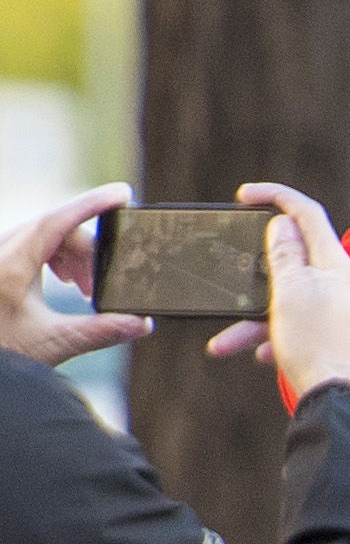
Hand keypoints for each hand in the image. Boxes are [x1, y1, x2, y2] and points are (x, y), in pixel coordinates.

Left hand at [0, 182, 145, 367]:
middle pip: (58, 228)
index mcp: (12, 263)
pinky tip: (67, 283)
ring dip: (74, 257)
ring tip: (85, 290)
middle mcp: (3, 250)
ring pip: (47, 236)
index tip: (123, 194)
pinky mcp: (2, 261)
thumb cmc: (4, 349)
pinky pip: (35, 244)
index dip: (94, 204)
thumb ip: (100, 331)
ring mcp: (1, 253)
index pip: (60, 220)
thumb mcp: (54, 343)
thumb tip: (141, 323)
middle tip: (101, 285)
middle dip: (89, 251)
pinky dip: (58, 259)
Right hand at [201, 185, 349, 399]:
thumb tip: (284, 225)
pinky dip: (274, 339)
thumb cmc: (319, 347)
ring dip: (253, 320)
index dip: (276, 197)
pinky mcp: (339, 343)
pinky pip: (300, 330)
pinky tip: (259, 355)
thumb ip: (284, 254)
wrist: (345, 405)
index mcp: (338, 267)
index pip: (309, 215)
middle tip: (230, 282)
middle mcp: (346, 288)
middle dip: (254, 277)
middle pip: (293, 264)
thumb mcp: (290, 291)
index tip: (244, 196)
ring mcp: (344, 316)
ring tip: (226, 341)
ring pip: (290, 303)